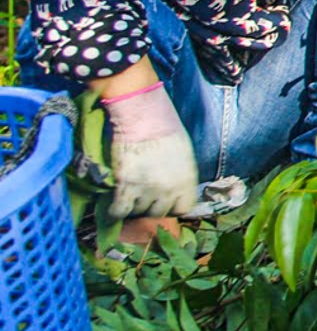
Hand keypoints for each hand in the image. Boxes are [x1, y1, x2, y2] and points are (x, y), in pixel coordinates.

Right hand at [103, 84, 199, 218]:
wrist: (143, 116)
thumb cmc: (165, 128)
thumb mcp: (183, 154)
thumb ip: (180, 176)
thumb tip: (173, 191)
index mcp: (187, 181)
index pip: (183, 209)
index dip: (172, 207)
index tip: (165, 201)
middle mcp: (169, 189)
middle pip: (159, 213)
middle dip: (151, 207)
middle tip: (143, 196)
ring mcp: (147, 190)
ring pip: (138, 213)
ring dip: (133, 207)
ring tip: (130, 195)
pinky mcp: (125, 187)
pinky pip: (119, 211)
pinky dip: (115, 211)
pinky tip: (115, 204)